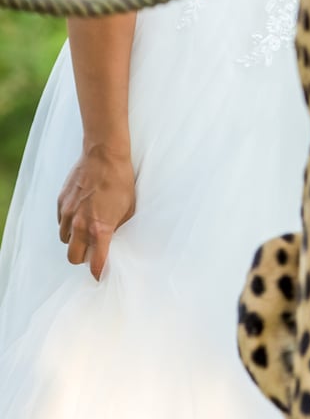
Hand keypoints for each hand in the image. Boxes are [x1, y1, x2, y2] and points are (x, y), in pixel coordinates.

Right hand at [57, 146, 135, 279]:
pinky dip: (68, 223)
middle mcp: (80, 224)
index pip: (95, 263)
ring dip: (74, 240)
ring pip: (64, 240)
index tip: (100, 275)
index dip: (98, 272)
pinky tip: (80, 214)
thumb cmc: (121, 180)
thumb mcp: (128, 208)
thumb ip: (118, 228)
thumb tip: (114, 239)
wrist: (104, 154)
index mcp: (99, 229)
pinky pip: (61, 222)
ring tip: (86, 230)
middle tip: (92, 251)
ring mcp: (68, 213)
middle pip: (73, 257)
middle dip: (82, 258)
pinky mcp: (61, 202)